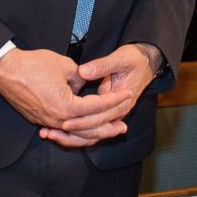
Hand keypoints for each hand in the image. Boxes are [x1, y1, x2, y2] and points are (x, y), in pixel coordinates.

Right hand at [0, 46, 132, 148]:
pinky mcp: (39, 120)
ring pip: (75, 134)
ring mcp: (47, 122)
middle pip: (89, 128)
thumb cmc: (33, 65)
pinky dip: (76, 132)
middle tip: (123, 127)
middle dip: (108, 127)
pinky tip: (83, 130)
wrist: (5, 71)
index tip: (126, 95)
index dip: (114, 100)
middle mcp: (58, 120)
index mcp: (67, 107)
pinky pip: (62, 130)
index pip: (97, 107)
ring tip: (107, 132)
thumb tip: (85, 84)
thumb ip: (80, 77)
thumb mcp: (65, 65)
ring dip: (92, 133)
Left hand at [42, 44, 160, 146]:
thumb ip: (102, 66)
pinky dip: (74, 133)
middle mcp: (118, 113)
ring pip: (90, 134)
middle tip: (51, 132)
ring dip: (69, 136)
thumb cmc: (134, 60)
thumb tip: (83, 72)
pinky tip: (57, 131)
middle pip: (93, 130)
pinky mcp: (106, 115)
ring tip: (49, 134)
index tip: (64, 120)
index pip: (100, 116)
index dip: (81, 120)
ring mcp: (112, 116)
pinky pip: (90, 130)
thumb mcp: (120, 59)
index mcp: (123, 102)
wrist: (147, 63)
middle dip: (71, 132)